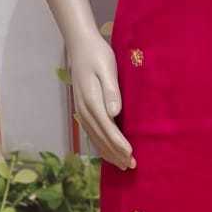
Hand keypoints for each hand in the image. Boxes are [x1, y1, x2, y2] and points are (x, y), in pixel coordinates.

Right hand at [67, 31, 135, 170]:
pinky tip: (107, 151)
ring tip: (121, 165)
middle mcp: (84, 109)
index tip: (131, 155)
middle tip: (130, 166)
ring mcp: (82, 109)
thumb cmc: (98, 55)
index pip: (107, 128)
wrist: (80, 45)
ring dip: (107, 152)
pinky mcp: (83, 107)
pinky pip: (91, 131)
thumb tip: (114, 113)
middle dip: (115, 153)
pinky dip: (99, 144)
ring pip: (95, 137)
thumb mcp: (107, 69)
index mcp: (92, 101)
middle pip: (101, 137)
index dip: (119, 144)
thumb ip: (111, 91)